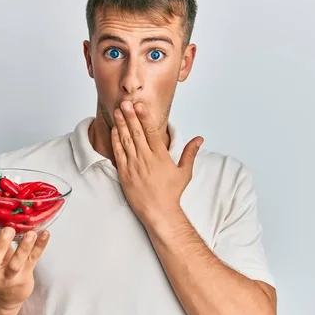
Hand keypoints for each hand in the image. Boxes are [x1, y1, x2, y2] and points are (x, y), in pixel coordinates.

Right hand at [0, 218, 49, 310]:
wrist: (4, 298)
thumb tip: (3, 217)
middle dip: (0, 245)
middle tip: (8, 230)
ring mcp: (9, 276)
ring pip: (16, 264)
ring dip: (23, 248)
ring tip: (31, 233)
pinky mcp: (25, 276)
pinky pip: (33, 260)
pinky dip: (40, 246)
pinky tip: (46, 234)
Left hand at [111, 100, 202, 222]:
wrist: (159, 212)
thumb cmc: (172, 193)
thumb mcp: (185, 172)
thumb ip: (190, 152)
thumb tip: (199, 138)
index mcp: (161, 156)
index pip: (151, 132)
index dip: (144, 117)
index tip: (139, 106)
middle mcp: (146, 159)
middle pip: (137, 133)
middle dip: (130, 116)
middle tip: (126, 102)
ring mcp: (134, 166)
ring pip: (126, 140)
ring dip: (121, 124)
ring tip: (118, 111)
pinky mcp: (124, 174)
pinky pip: (118, 154)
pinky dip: (116, 141)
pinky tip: (114, 130)